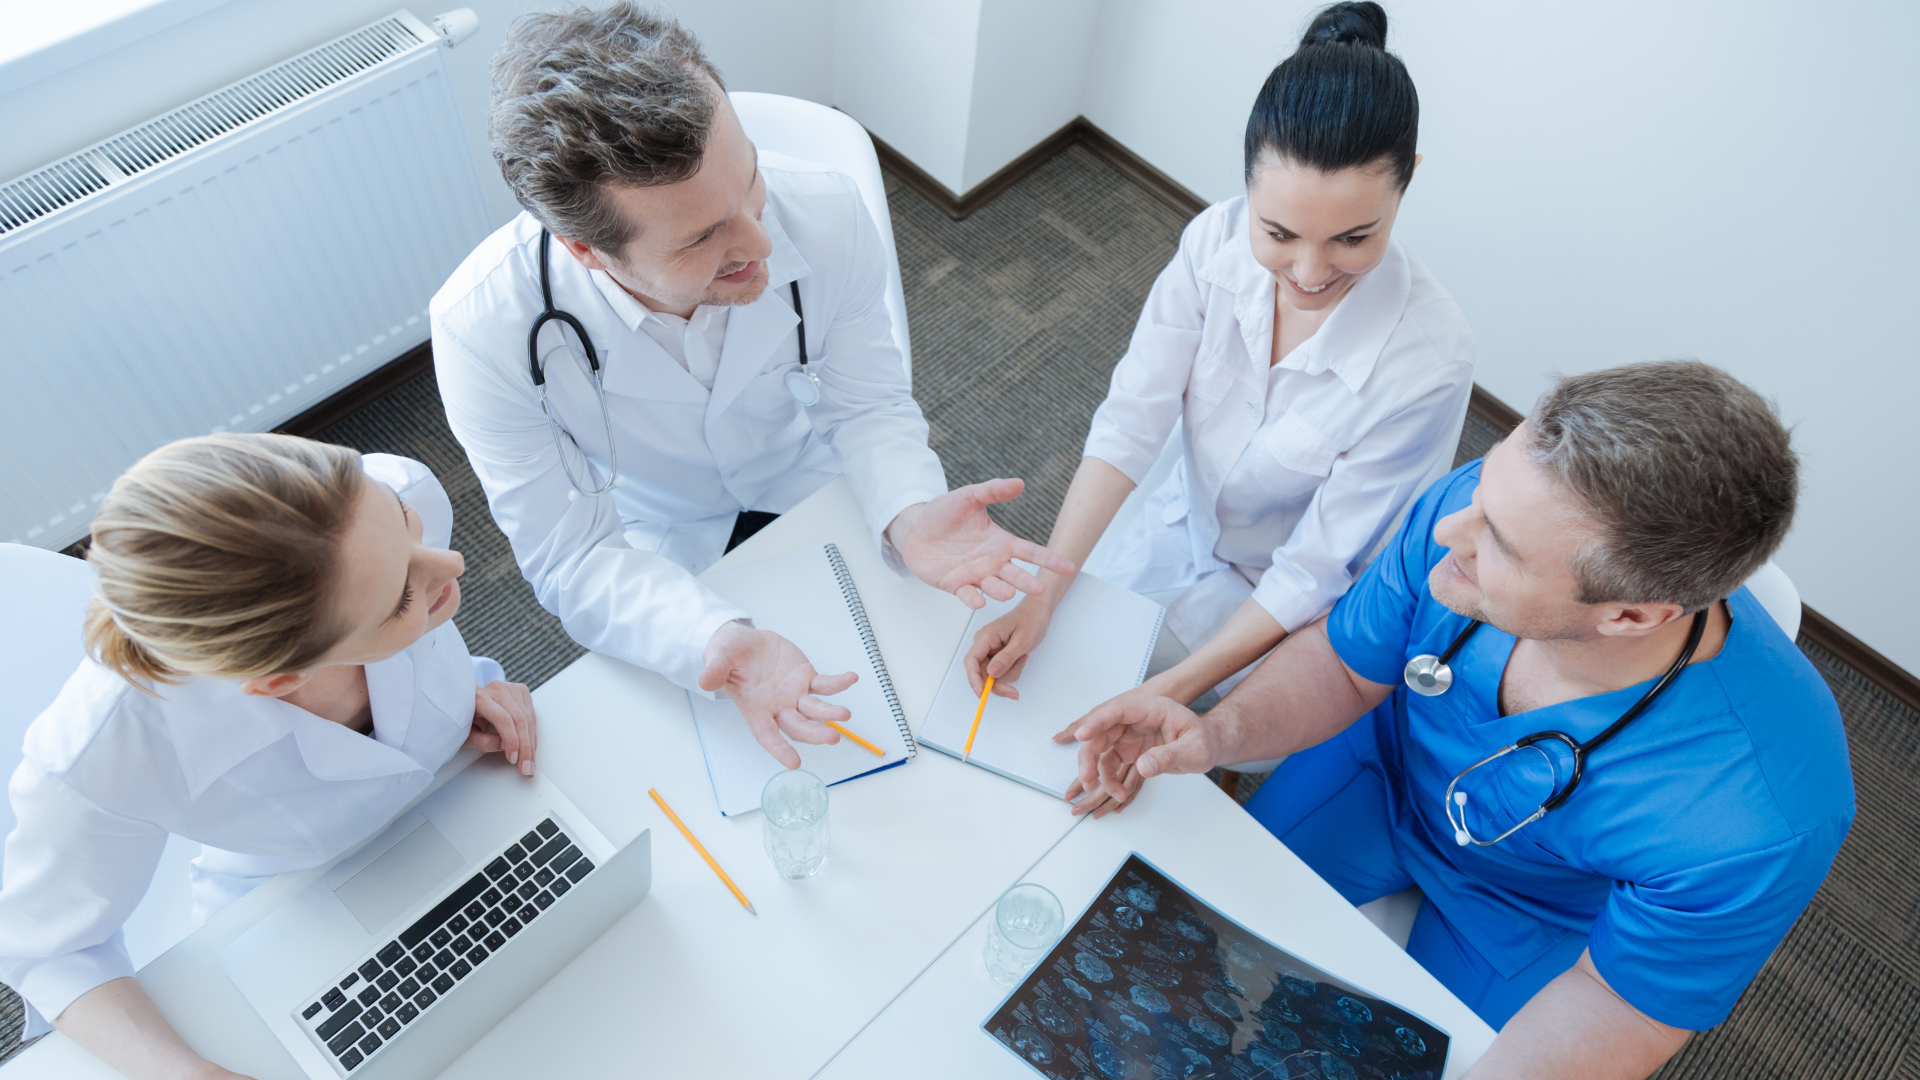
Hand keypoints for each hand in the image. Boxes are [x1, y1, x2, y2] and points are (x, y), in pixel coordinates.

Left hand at [469, 680, 537, 775]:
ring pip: (529, 720)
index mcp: (481, 697)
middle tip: (526, 767)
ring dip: (531, 744)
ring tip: (529, 762)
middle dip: (525, 747)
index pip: (503, 719)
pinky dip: (532, 735)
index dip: (511, 740)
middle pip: (519, 720)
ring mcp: (512, 688)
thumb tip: (506, 746)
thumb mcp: (467, 735)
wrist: (469, 700)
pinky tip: (530, 748)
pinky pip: (532, 716)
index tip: (512, 759)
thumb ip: (484, 742)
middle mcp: (498, 689)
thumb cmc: (466, 719)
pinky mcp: (522, 691)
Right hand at [700, 622, 856, 768]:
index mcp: (755, 709)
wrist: (743, 642)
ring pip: (815, 709)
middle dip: (815, 734)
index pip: (767, 734)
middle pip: (798, 726)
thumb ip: (714, 671)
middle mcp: (778, 707)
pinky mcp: (806, 678)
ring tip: (845, 714)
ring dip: (830, 713)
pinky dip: (839, 683)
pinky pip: (825, 683)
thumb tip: (705, 681)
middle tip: (832, 737)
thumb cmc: (728, 656)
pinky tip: (851, 678)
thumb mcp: (717, 658)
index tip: (793, 763)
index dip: (779, 749)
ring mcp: (795, 694)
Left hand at [887, 479, 1075, 607]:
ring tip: (1009, 592)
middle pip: (1015, 574)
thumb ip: (993, 491)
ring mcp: (974, 575)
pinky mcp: (954, 585)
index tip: (1068, 567)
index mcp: (1000, 543)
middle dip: (1027, 582)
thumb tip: (1019, 483)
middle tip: (1039, 588)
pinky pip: (966, 594)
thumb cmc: (943, 513)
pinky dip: (973, 599)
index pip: (1030, 552)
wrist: (915, 529)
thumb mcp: (969, 497)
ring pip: (993, 587)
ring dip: (1001, 591)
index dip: (1049, 559)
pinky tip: (979, 601)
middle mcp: (992, 562)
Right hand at [964, 598, 1053, 696]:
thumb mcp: (1022, 641)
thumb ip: (1007, 658)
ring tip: (1023, 659)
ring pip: (992, 675)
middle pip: (982, 673)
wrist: (1037, 612)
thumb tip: (991, 673)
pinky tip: (1021, 659)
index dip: (974, 679)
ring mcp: (989, 650)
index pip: (971, 660)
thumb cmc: (1031, 620)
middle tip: (1014, 693)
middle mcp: (983, 644)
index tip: (981, 693)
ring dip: (1009, 674)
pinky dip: (1011, 671)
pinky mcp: (996, 655)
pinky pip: (1000, 672)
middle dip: (998, 683)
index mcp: (986, 636)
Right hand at [1053, 696, 1220, 815]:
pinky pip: (1111, 765)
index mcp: (1151, 709)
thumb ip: (1169, 755)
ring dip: (1098, 772)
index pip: (1118, 711)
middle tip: (1087, 778)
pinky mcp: (1129, 751)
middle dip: (1089, 755)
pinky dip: (1110, 780)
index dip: (1097, 721)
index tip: (1082, 734)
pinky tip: (1119, 792)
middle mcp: (1135, 721)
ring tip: (1114, 793)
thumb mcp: (1194, 748)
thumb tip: (1143, 766)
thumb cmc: (1205, 740)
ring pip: (1101, 750)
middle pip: (1102, 732)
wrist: (1208, 746)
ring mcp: (1130, 736)